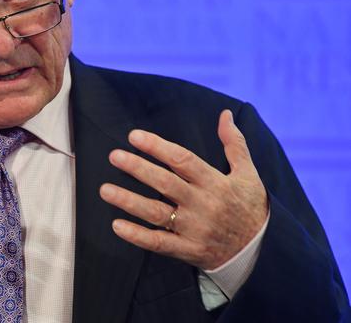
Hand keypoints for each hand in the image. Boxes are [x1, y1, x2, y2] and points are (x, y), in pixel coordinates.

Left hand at [99, 109, 267, 269]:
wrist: (261, 252)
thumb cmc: (249, 207)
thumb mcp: (248, 174)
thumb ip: (234, 143)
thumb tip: (225, 114)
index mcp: (215, 183)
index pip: (183, 160)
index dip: (158, 147)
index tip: (134, 136)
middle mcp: (203, 204)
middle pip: (166, 183)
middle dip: (138, 169)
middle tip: (114, 156)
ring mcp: (194, 229)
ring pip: (157, 213)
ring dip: (129, 201)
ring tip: (105, 190)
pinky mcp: (188, 250)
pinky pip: (159, 243)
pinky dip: (137, 236)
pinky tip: (116, 225)